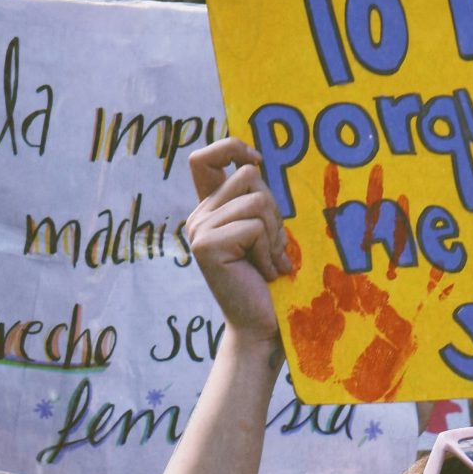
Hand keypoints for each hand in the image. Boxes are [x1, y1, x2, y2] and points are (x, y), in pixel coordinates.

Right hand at [183, 138, 290, 348]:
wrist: (262, 326)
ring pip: (256, 200)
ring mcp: (199, 230)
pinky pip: (253, 226)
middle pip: (248, 175)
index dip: (231, 147)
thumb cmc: (270, 279)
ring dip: (274, 233)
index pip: (204, 157)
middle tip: (271, 247)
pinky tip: (263, 273)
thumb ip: (258, 199)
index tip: (258, 161)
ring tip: (268, 262)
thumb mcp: (266, 230)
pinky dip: (268, 250)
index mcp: (210, 208)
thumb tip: (259, 161)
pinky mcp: (206, 245)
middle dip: (273, 209)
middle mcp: (199, 216)